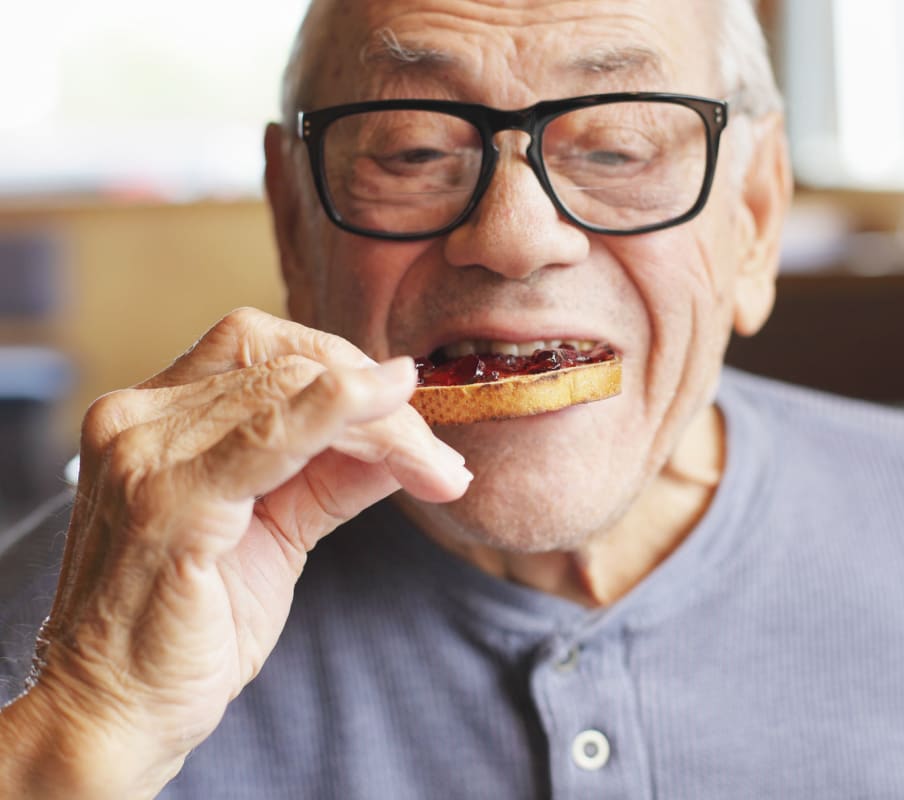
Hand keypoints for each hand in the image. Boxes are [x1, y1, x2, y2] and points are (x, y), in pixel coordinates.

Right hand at [8, 308, 470, 797]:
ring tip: (439, 470)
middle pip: (288, 363)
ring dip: (386, 425)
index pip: (263, 346)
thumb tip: (407, 434)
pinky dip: (340, 419)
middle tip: (439, 458)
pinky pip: (269, 437)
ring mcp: (145, 456)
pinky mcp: (168, 504)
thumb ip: (333, 473)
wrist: (118, 712)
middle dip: (381, 401)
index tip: (411, 409)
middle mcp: (138, 420)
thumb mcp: (277, 531)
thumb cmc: (190, 624)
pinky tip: (393, 429)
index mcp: (155, 416)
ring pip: (294, 391)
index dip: (347, 368)